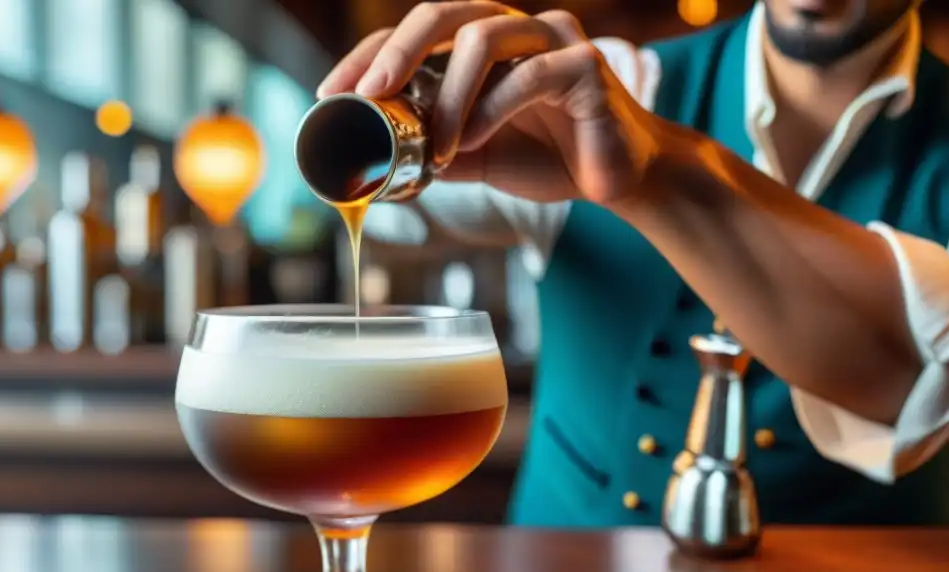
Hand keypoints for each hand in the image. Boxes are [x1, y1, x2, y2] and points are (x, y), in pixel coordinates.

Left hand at [316, 1, 659, 204]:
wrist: (617, 178)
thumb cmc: (550, 156)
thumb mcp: (473, 156)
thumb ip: (430, 148)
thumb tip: (376, 161)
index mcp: (485, 42)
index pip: (417, 33)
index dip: (370, 55)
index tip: (331, 91)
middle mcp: (517, 28)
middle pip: (444, 13)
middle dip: (395, 51)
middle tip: (365, 93)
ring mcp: (554, 40)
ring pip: (483, 39)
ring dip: (447, 97)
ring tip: (435, 147)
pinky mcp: (586, 66)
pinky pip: (528, 77)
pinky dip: (491, 111)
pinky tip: (471, 143)